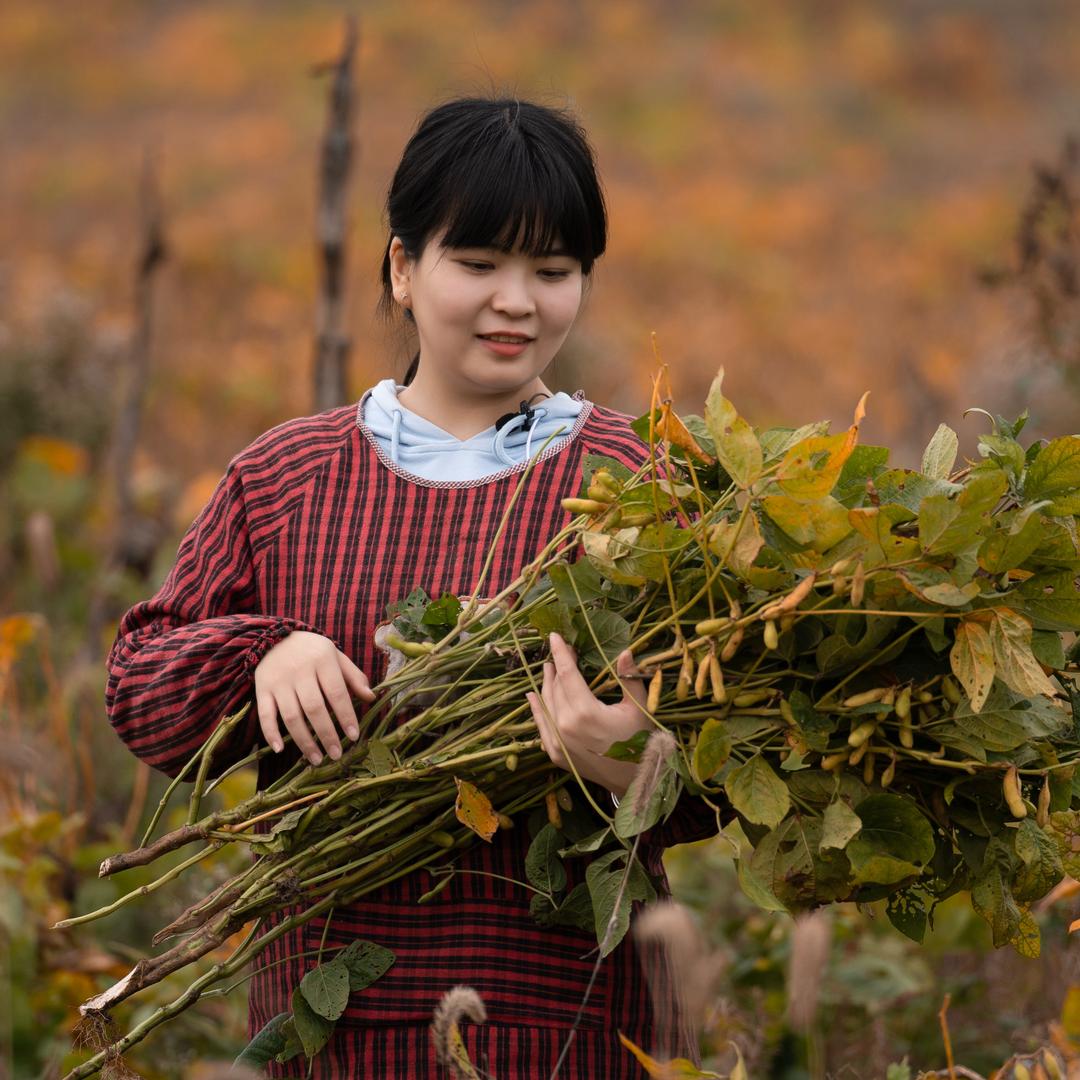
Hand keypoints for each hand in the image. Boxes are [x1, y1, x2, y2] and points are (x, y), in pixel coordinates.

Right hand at [254, 631, 375, 764]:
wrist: (273, 636)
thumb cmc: (312, 651)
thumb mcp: (335, 656)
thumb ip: (353, 676)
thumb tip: (372, 698)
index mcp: (322, 660)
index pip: (337, 692)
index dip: (346, 716)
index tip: (354, 737)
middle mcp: (300, 671)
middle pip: (314, 708)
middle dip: (326, 735)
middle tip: (336, 755)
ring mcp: (279, 681)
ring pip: (291, 716)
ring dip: (304, 741)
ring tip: (316, 759)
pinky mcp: (262, 689)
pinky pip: (265, 714)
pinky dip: (271, 733)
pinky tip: (280, 748)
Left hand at [525, 631, 649, 796]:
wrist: (634, 781)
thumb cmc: (640, 742)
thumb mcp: (638, 707)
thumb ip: (629, 678)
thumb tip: (625, 651)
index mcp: (585, 712)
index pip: (568, 674)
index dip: (561, 653)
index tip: (554, 636)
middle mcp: (565, 727)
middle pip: (555, 687)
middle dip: (557, 666)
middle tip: (560, 651)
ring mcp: (557, 742)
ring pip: (546, 704)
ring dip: (546, 684)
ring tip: (548, 667)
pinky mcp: (555, 754)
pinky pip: (541, 725)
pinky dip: (537, 709)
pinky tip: (533, 696)